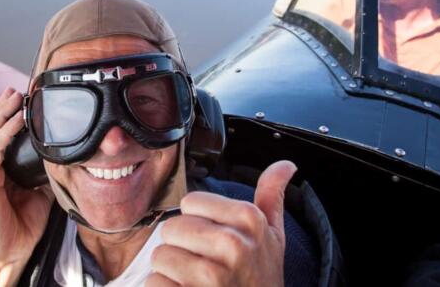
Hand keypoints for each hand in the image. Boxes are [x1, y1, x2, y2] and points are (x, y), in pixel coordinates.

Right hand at [0, 88, 53, 266]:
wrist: (10, 252)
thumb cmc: (22, 226)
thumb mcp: (42, 193)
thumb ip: (47, 175)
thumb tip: (65, 159)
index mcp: (0, 169)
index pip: (1, 136)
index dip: (9, 116)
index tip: (23, 98)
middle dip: (2, 107)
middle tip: (15, 89)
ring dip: (2, 113)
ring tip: (14, 96)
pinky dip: (4, 132)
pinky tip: (17, 119)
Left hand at [147, 160, 295, 286]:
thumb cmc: (261, 281)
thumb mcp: (273, 238)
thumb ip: (272, 197)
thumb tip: (286, 165)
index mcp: (249, 220)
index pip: (190, 202)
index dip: (197, 222)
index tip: (212, 241)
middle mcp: (232, 244)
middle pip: (171, 227)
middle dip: (181, 248)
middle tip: (203, 265)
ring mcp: (211, 275)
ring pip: (160, 256)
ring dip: (171, 273)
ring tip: (195, 282)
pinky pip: (154, 283)